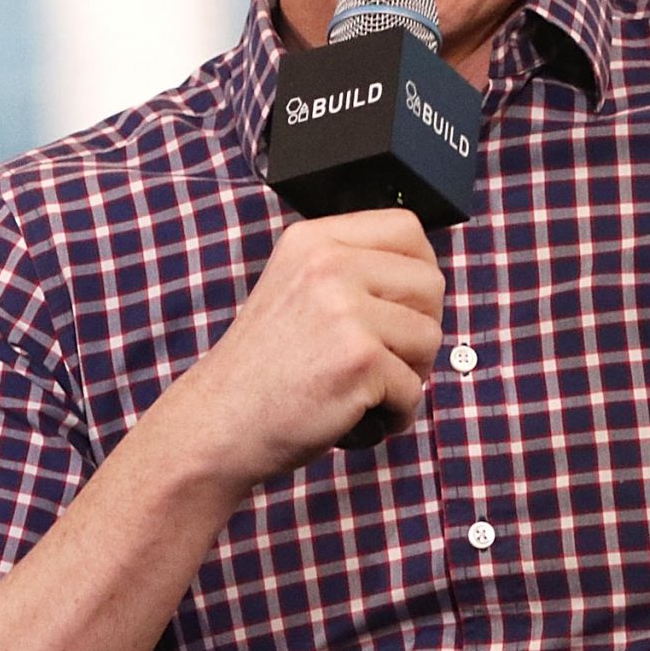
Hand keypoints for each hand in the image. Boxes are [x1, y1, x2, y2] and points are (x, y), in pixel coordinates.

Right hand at [164, 209, 443, 487]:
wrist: (219, 421)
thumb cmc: (265, 366)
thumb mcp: (296, 287)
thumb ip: (350, 268)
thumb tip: (424, 271)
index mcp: (314, 240)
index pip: (407, 229)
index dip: (419, 271)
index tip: (403, 306)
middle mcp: (329, 264)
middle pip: (430, 283)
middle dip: (419, 328)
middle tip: (385, 358)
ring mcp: (345, 310)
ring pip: (429, 337)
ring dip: (409, 374)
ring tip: (366, 387)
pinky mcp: (359, 360)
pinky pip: (413, 388)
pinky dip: (395, 412)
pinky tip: (359, 415)